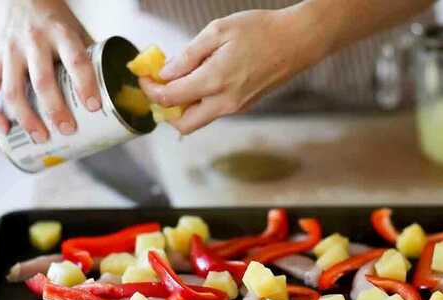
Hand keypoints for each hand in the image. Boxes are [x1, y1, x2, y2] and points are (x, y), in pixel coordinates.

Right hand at [0, 0, 100, 141]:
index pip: (75, 60)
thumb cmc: (56, 22)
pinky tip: (3, 128)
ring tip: (41, 137)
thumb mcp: (77, 31)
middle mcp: (32, 41)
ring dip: (26, 118)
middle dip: (55, 109)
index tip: (93, 107)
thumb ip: (92, 58)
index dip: (85, 84)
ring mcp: (9, 51)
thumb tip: (118, 93)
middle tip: (68, 130)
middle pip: (42, 81)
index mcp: (60, 34)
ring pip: (12, 89)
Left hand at [139, 7, 325, 134]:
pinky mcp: (244, 106)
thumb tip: (166, 73)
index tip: (144, 76)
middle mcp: (225, 102)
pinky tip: (201, 80)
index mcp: (215, 81)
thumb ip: (189, 55)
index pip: (170, 98)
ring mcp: (236, 108)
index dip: (150, 90)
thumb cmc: (261, 31)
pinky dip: (200, 102)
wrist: (297, 42)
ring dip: (183, 108)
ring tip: (179, 80)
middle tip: (158, 88)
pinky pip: (214, 112)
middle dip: (164, 110)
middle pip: (183, 125)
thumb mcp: (218, 31)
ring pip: (199, 121)